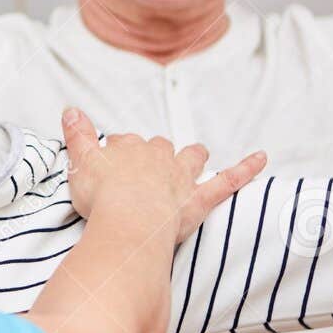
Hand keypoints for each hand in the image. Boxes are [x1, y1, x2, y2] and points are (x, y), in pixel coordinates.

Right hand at [61, 107, 265, 242]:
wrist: (128, 222)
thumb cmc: (102, 197)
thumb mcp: (79, 162)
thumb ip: (77, 135)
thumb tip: (71, 110)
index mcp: (127, 148)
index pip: (123, 143)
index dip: (117, 154)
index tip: (110, 164)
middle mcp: (156, 157)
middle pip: (157, 148)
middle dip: (155, 154)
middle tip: (146, 168)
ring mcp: (180, 177)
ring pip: (190, 158)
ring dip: (192, 156)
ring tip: (195, 156)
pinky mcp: (199, 199)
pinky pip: (229, 181)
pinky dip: (246, 169)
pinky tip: (261, 158)